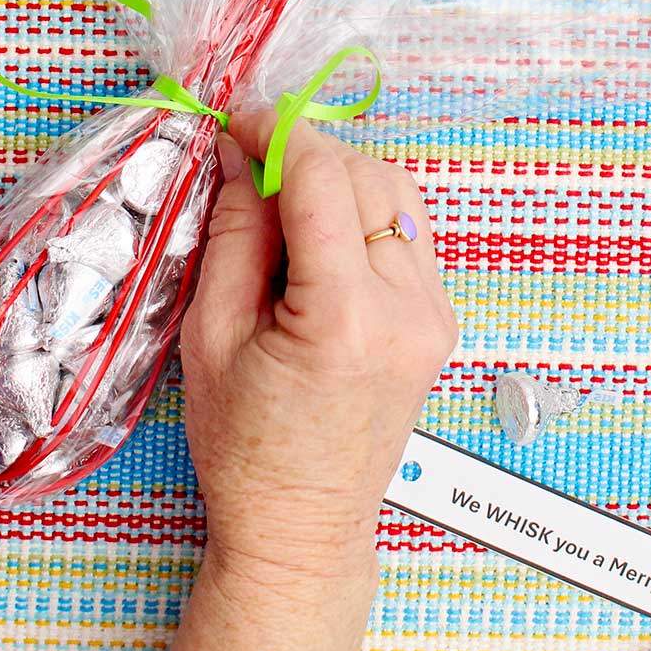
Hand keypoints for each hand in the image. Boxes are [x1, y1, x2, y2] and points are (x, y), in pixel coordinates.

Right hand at [179, 108, 457, 599]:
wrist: (301, 528)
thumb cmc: (246, 449)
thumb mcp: (212, 337)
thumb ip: (233, 236)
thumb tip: (241, 157)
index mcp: (345, 317)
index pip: (323, 179)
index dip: (277, 134)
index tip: (238, 123)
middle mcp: (407, 309)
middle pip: (367, 176)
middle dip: (305, 156)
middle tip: (248, 168)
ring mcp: (434, 316)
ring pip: (396, 197)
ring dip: (339, 182)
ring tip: (280, 212)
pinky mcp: (438, 323)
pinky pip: (407, 235)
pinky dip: (363, 218)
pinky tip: (317, 247)